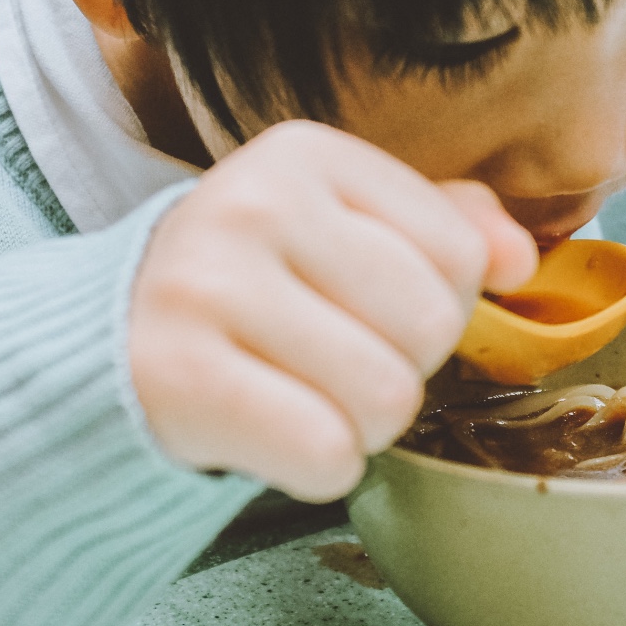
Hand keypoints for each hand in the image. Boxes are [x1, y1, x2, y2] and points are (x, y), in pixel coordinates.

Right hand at [128, 120, 538, 500]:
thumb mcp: (339, 225)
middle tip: (331, 361)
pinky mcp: (175, 379)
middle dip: (401, 368)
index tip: (369, 307)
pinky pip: (326, 455)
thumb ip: (440, 223)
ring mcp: (206, 289)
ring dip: (360, 426)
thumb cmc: (249, 285)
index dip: (438, 304)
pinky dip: (316, 470)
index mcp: (303, 155)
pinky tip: (272, 436)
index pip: (458, 254)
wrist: (105, 342)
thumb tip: (520, 259)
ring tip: (300, 396)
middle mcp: (251, 205)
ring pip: (384, 400)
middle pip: (429, 328)